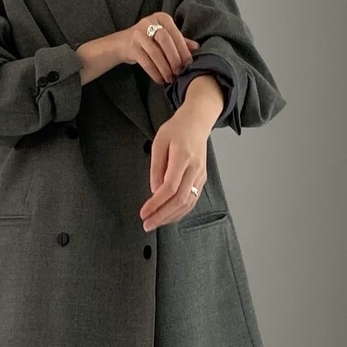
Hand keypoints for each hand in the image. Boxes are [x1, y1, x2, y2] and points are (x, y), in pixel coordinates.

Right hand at [115, 12, 199, 85]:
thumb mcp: (164, 36)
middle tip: (180, 72)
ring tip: (170, 78)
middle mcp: (149, 22)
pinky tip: (160, 80)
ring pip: (155, 53)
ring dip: (165, 68)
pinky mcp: (131, 47)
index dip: (183, 49)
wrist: (124, 43)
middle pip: (165, 41)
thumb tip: (196, 47)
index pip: (175, 34)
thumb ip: (180, 40)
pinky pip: (146, 62)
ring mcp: (139, 34)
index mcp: (162, 18)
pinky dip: (154, 73)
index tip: (188, 63)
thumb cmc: (150, 40)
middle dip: (174, 58)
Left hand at [138, 108, 211, 231]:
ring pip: (187, 204)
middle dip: (162, 216)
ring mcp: (200, 176)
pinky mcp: (201, 179)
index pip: (170, 188)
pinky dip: (179, 212)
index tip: (144, 212)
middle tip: (147, 224)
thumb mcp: (159, 142)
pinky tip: (168, 216)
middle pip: (179, 200)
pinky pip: (191, 201)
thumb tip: (154, 191)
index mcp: (183, 158)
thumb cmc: (177, 129)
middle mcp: (194, 169)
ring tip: (155, 223)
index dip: (156, 203)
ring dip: (170, 217)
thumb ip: (156, 168)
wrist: (197, 122)